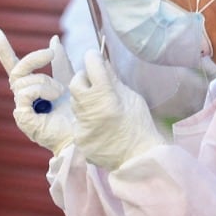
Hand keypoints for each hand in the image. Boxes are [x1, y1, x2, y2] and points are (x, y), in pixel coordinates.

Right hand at [0, 27, 75, 151]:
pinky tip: (52, 100)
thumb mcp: (69, 80)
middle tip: (49, 53)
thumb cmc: (75, 112)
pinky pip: (24, 94)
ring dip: (45, 82)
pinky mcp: (22, 118)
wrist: (83, 133)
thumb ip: (60, 62)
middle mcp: (23, 97)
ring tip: (59, 94)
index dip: (3, 49)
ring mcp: (21, 109)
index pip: (14, 66)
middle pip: (17, 70)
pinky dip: (40, 91)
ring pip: (23, 82)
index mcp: (31, 88)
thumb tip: (53, 40)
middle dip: (33, 58)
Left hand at [69, 50, 165, 169]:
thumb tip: (102, 62)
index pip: (92, 67)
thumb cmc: (139, 125)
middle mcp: (90, 111)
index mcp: (106, 98)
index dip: (92, 58)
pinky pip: (77, 121)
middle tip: (94, 82)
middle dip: (83, 78)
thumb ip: (113, 80)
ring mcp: (81, 126)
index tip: (94, 56)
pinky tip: (99, 125)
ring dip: (84, 100)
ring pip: (75, 103)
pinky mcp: (78, 138)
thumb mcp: (132, 98)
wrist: (137, 158)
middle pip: (75, 83)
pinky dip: (86, 119)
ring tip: (99, 106)